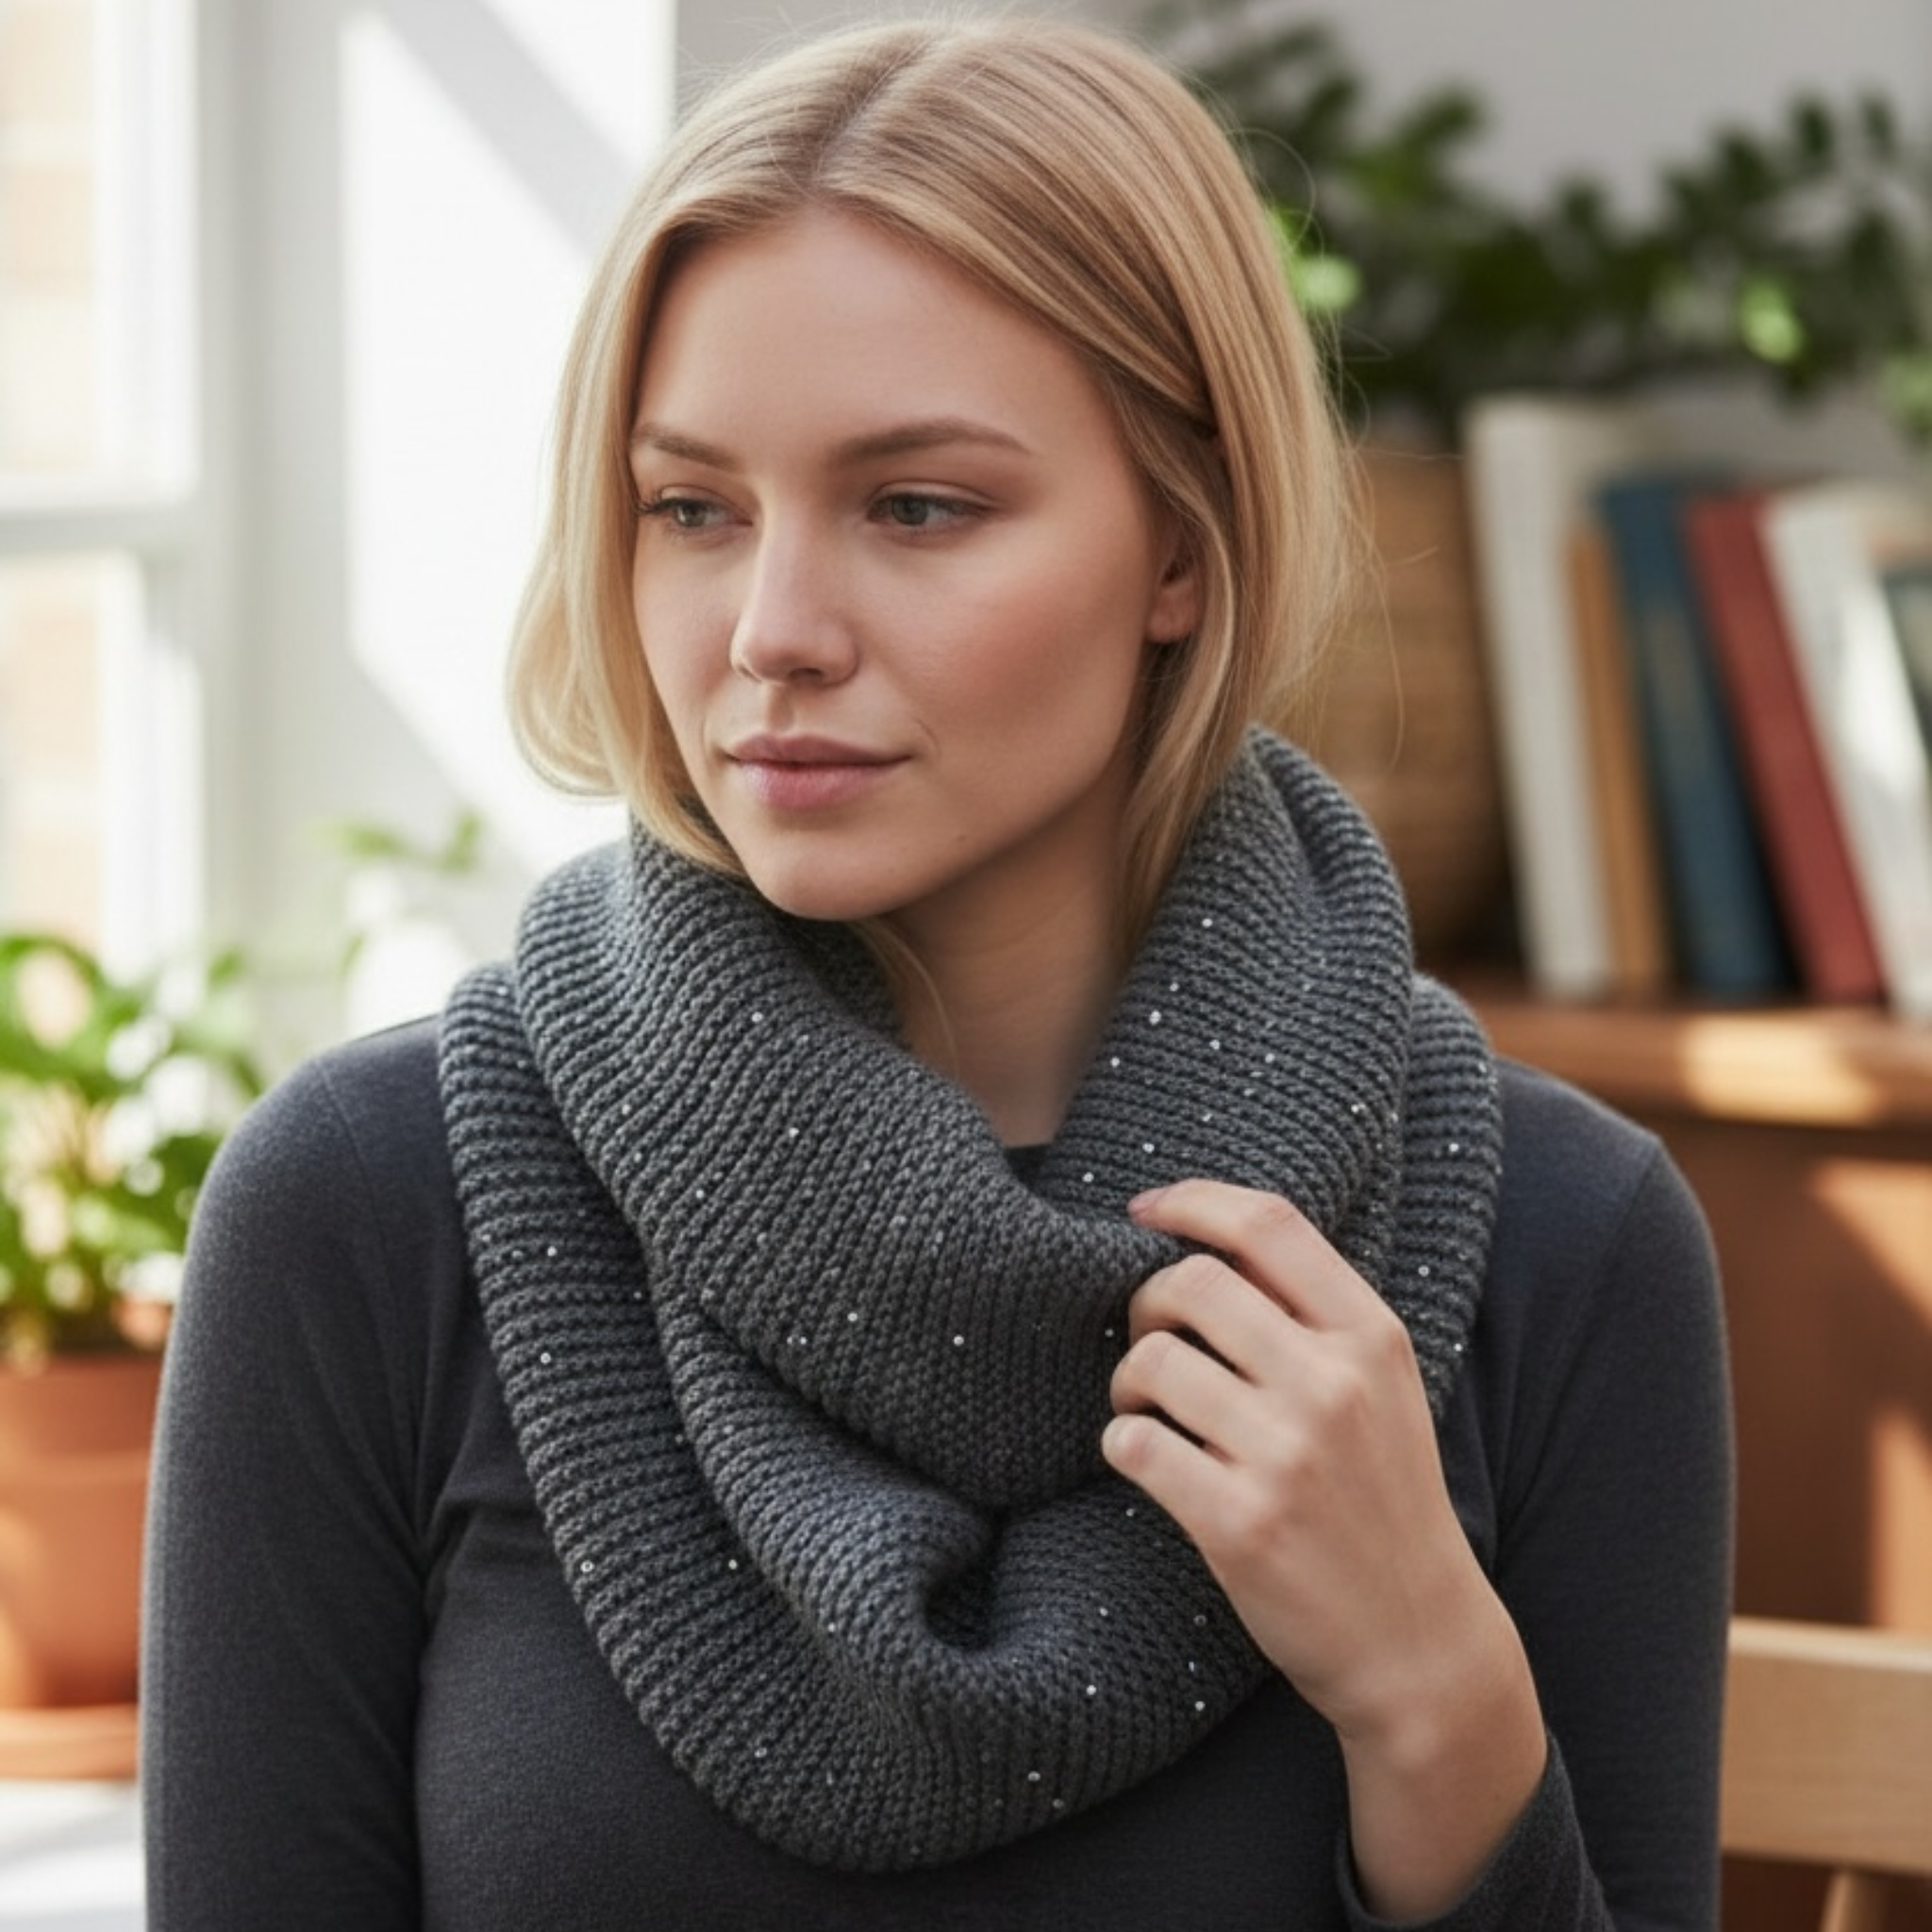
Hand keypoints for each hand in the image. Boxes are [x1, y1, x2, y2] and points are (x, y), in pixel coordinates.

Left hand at [1101, 1178, 1545, 1916]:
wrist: (1419, 1642)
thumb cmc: (1383, 1499)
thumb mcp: (1380, 1390)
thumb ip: (1311, 1316)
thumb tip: (1205, 1241)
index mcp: (1371, 1337)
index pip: (1268, 1225)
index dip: (1192, 1202)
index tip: (1146, 1211)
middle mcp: (1332, 1384)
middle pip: (1193, 1283)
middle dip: (1146, 1300)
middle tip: (1147, 1337)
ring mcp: (1286, 1455)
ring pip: (1153, 1361)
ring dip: (1127, 1378)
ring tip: (1144, 1406)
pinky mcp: (1239, 1522)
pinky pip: (1134, 1444)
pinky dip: (1121, 1442)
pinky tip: (1143, 1457)